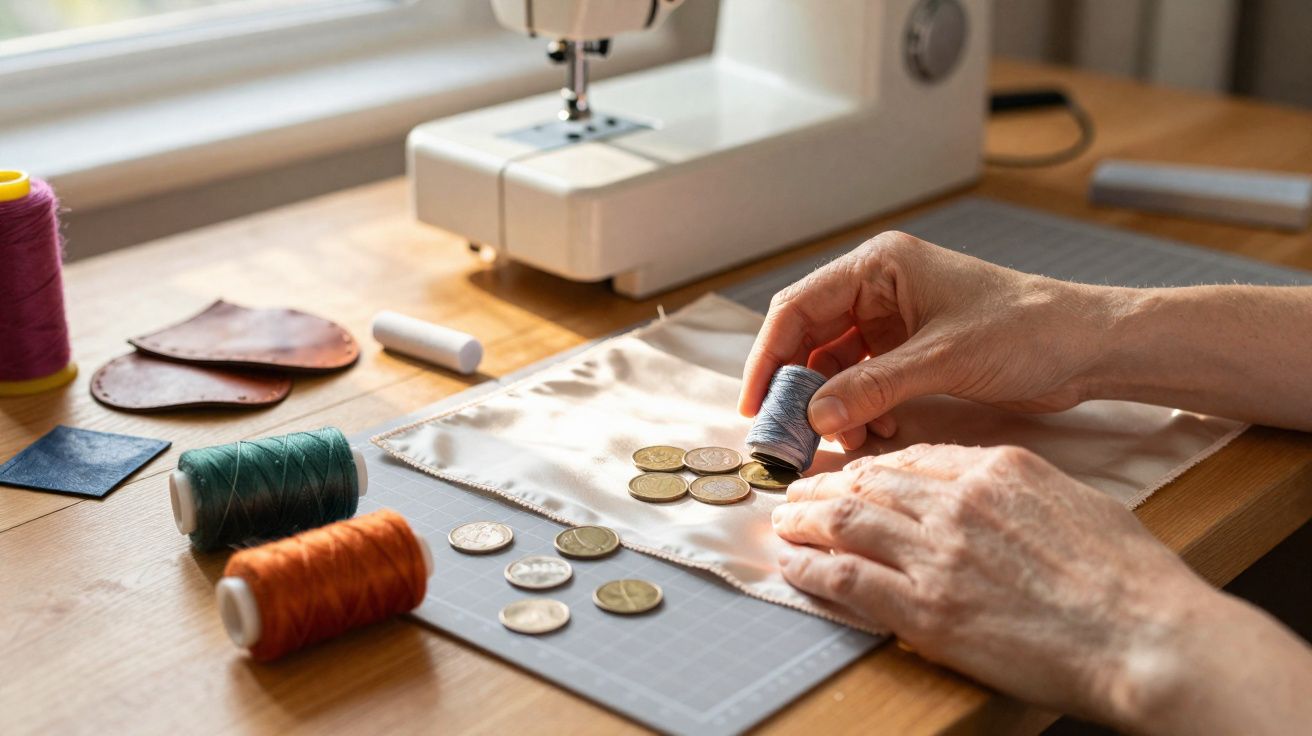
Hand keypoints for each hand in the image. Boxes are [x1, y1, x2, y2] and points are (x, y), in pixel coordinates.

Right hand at [739, 232, 1116, 448]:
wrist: (1088, 346)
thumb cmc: (1027, 329)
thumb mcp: (943, 358)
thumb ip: (874, 387)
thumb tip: (815, 416)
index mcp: (879, 267)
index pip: (799, 308)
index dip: (769, 357)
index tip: (754, 404)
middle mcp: (879, 289)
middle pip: (811, 340)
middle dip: (801, 390)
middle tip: (788, 436)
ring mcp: (895, 322)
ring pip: (837, 368)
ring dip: (835, 405)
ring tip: (845, 439)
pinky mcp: (912, 352)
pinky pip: (866, 383)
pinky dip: (863, 410)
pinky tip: (879, 431)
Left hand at [771, 443, 1225, 728]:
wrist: (1146, 636)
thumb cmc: (1130, 578)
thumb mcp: (1077, 503)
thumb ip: (1022, 492)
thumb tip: (993, 495)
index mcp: (998, 470)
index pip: (913, 458)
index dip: (871, 466)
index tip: (852, 474)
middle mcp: (958, 503)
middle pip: (869, 482)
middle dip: (826, 486)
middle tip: (798, 492)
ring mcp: (938, 555)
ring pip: (847, 521)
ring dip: (805, 520)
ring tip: (784, 523)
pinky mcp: (926, 610)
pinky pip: (849, 579)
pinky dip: (812, 570)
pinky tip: (792, 567)